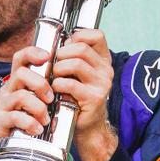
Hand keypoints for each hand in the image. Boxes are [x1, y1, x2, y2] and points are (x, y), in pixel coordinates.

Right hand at [0, 46, 52, 160]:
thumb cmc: (18, 124)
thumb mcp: (30, 105)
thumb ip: (43, 94)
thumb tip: (68, 86)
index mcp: (16, 84)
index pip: (20, 58)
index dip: (33, 52)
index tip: (48, 56)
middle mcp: (7, 90)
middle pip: (21, 74)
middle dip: (40, 84)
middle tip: (51, 99)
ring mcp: (1, 105)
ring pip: (21, 96)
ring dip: (39, 107)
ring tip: (45, 120)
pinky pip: (16, 116)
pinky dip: (30, 123)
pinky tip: (37, 129)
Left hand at [52, 28, 117, 160]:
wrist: (87, 125)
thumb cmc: (77, 96)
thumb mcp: (78, 73)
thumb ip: (72, 57)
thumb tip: (55, 44)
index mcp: (103, 60)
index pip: (97, 35)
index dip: (78, 36)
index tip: (65, 46)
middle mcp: (106, 70)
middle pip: (81, 48)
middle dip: (61, 54)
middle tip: (53, 64)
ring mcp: (102, 83)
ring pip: (76, 63)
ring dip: (58, 69)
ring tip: (53, 77)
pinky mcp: (94, 97)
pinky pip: (71, 83)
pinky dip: (58, 84)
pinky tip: (55, 89)